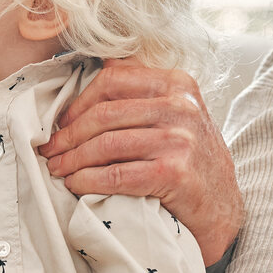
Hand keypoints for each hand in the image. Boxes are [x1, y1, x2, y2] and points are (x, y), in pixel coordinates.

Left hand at [39, 59, 243, 265]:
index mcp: (178, 84)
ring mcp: (179, 140)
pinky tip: (76, 184)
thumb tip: (100, 64)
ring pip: (106, 144)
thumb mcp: (178, 114)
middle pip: (104, 113)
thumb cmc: (193, 161)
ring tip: (58, 168)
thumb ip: (145, 91)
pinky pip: (115, 174)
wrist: (223, 209)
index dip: (79, 102)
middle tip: (50, 150)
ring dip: (72, 159)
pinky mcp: (173, 173)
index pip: (113, 80)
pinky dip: (87, 180)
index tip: (62, 123)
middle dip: (68, 134)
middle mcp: (181, 107)